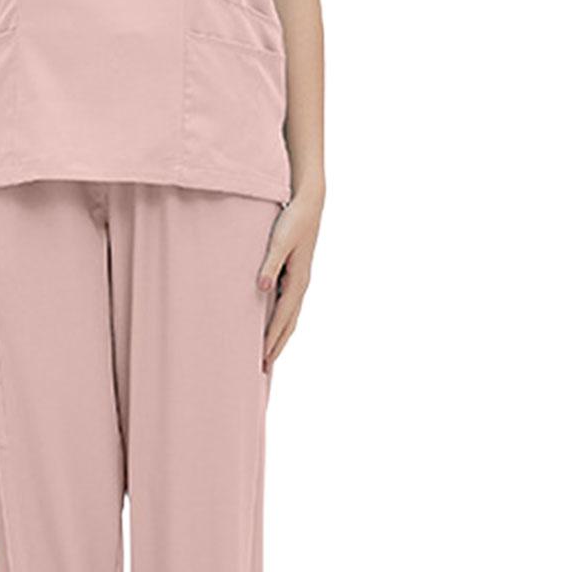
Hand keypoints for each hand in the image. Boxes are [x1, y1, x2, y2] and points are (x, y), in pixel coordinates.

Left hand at [256, 192, 323, 370]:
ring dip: (280, 336)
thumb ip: (270, 264)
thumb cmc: (293, 220)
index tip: (262, 358)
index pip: (282, 318)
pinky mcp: (296, 274)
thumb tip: (262, 288)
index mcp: (298, 281)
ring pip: (290, 316)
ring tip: (268, 353)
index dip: (271, 339)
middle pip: (288, 324)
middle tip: (264, 368)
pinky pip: (288, 305)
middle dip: (277, 346)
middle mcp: (301, 285)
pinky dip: (281, 320)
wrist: (309, 203)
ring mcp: (300, 280)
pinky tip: (272, 324)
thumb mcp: (279, 241)